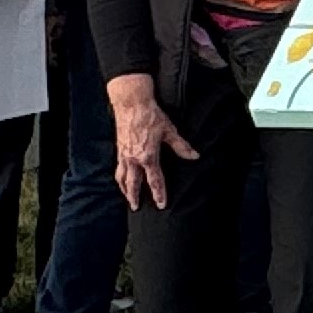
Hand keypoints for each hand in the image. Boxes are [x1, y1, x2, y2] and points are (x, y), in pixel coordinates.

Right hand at [109, 76, 196, 209]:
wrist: (131, 104)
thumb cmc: (151, 116)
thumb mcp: (169, 131)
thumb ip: (181, 146)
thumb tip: (194, 156)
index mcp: (148, 157)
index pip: (155, 181)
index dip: (159, 194)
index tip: (161, 205)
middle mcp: (134, 159)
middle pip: (133, 184)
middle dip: (135, 197)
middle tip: (136, 208)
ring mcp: (124, 155)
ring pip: (122, 178)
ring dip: (124, 189)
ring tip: (127, 197)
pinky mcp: (119, 149)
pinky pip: (117, 168)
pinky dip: (119, 177)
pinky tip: (121, 178)